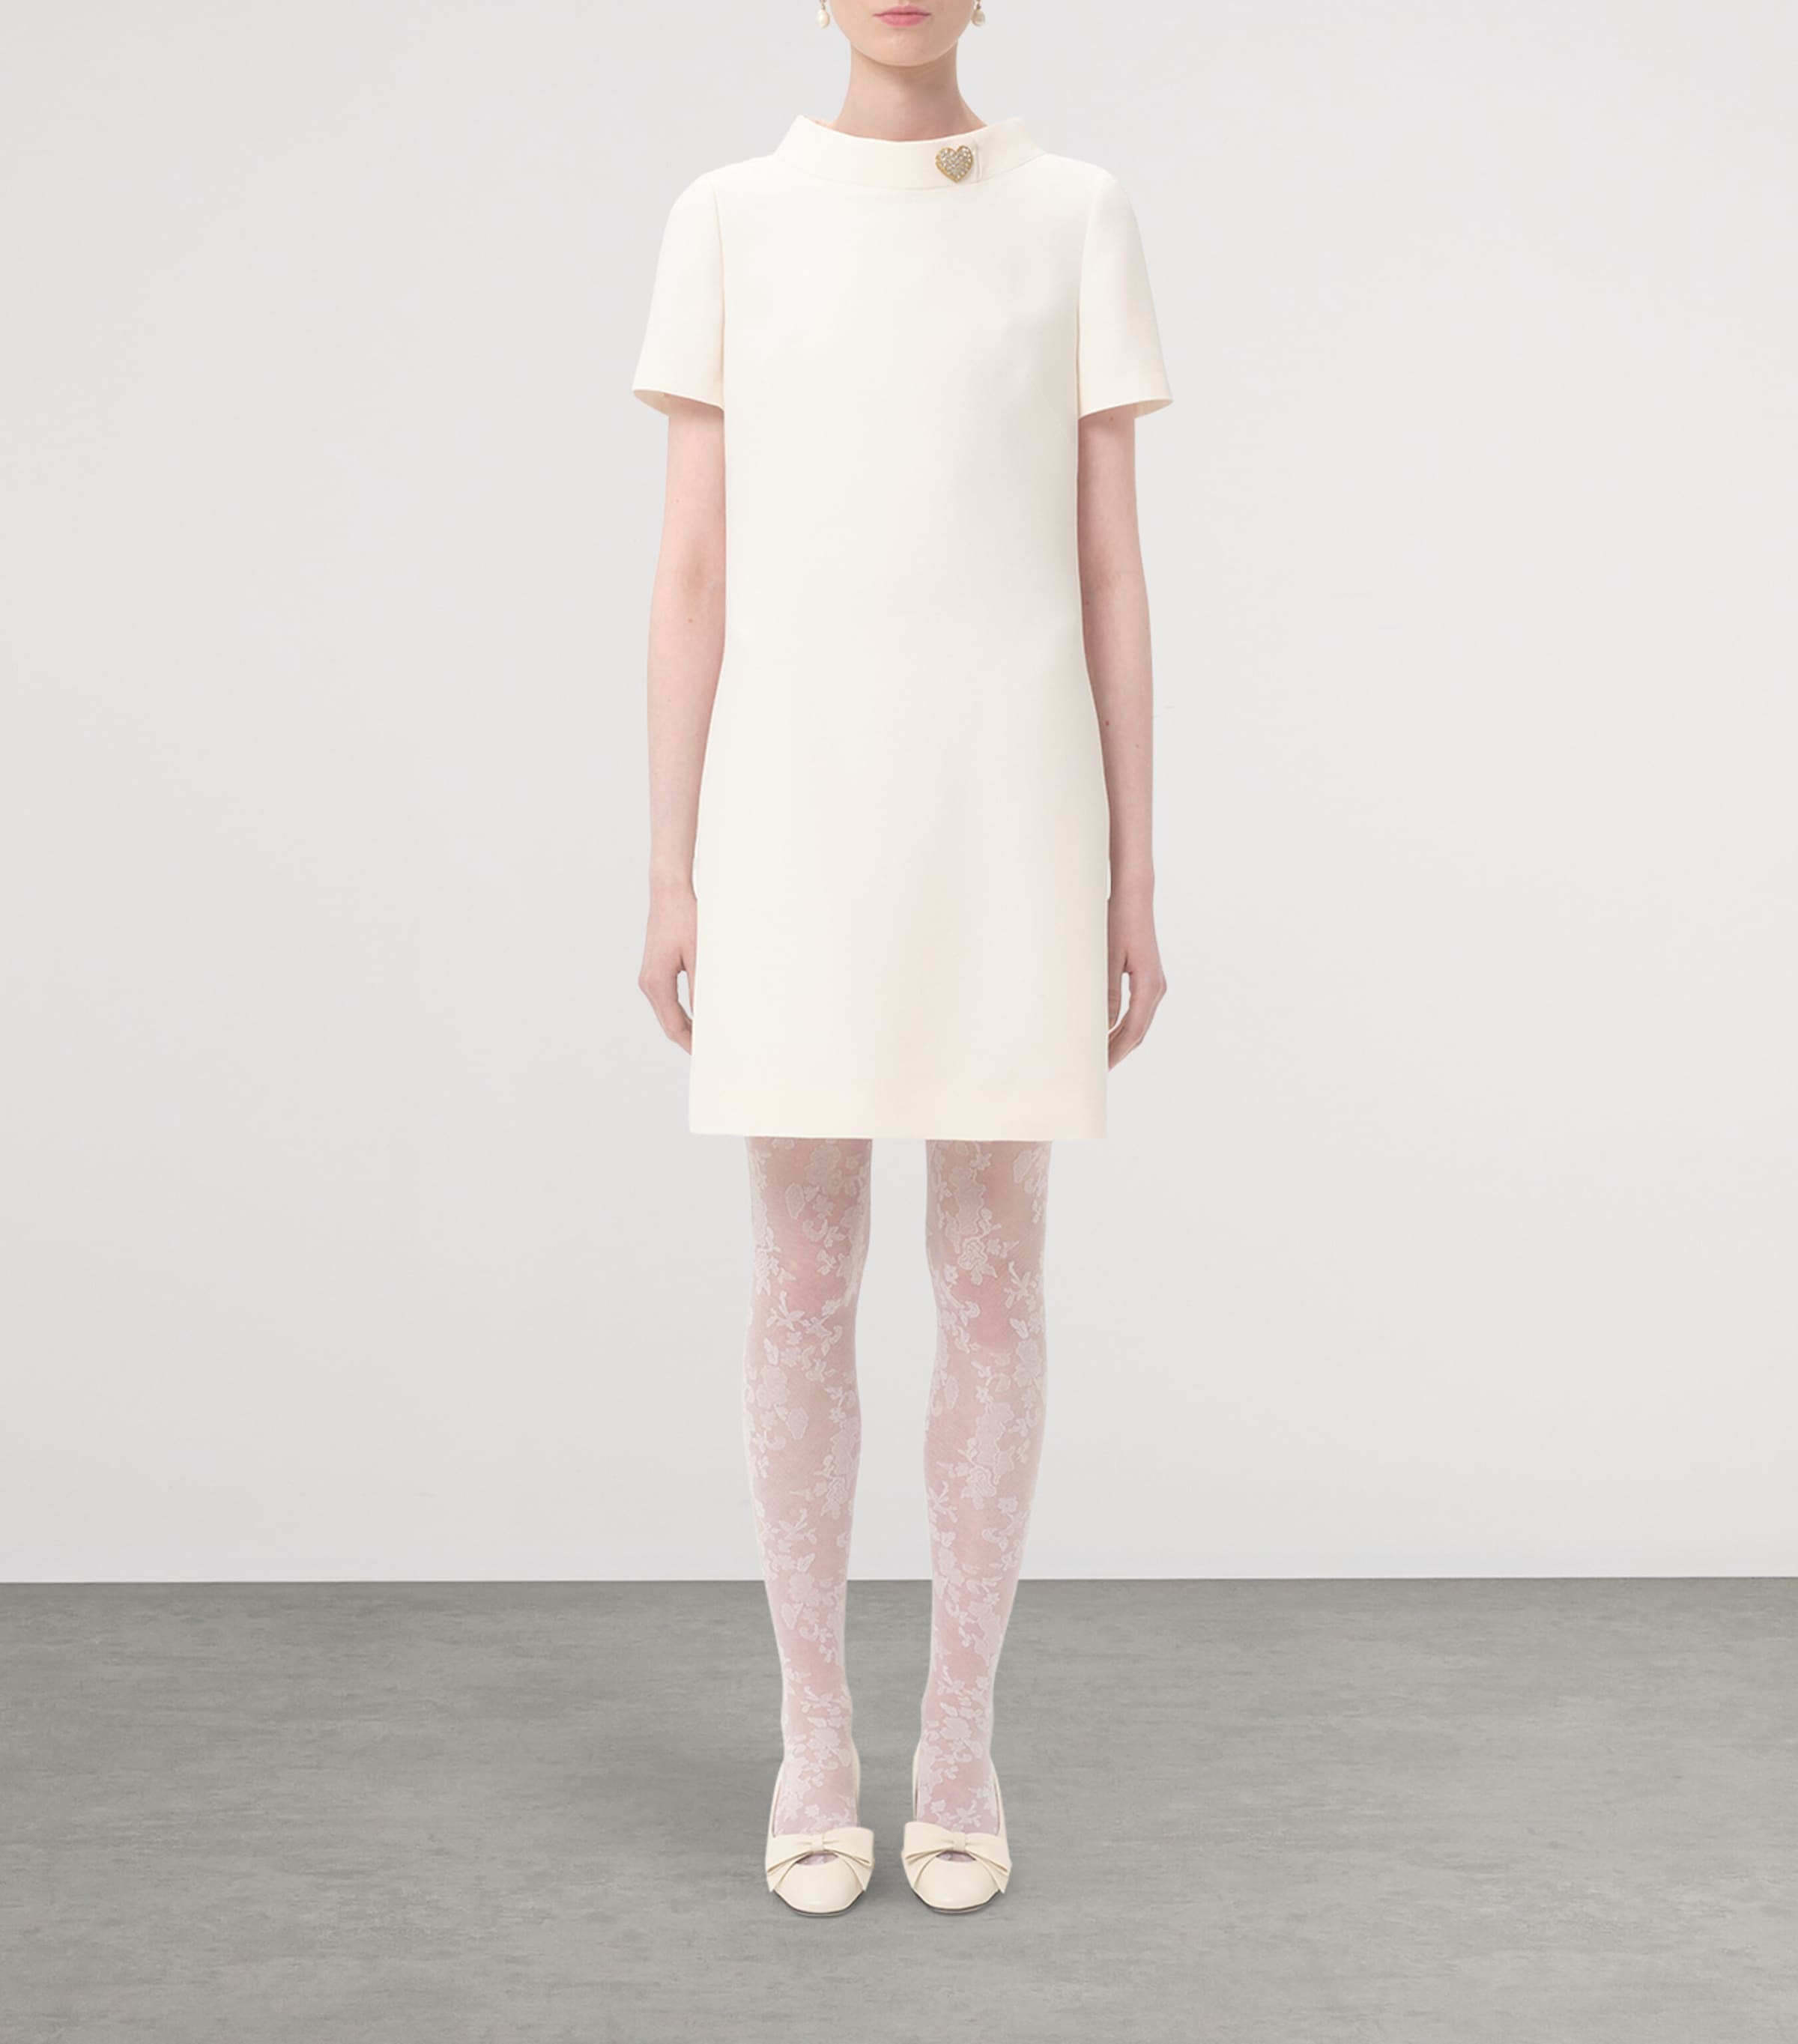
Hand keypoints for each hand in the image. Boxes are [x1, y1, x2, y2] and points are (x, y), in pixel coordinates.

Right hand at [639, 882, 696, 1051]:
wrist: (669, 893)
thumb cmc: (685, 919)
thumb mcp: (700, 956)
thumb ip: (701, 989)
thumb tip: (707, 1018)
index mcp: (656, 983)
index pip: (674, 1026)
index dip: (691, 1044)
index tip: (708, 1056)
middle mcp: (647, 983)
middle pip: (668, 1024)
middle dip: (688, 1040)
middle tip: (711, 1053)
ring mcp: (648, 978)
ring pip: (667, 1014)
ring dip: (685, 1027)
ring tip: (707, 1039)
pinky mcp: (654, 972)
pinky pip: (667, 1001)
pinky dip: (680, 1013)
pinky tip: (697, 1017)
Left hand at [1107, 884, 1165, 1067]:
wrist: (1134, 896)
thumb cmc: (1118, 921)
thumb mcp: (1107, 959)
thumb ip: (1106, 994)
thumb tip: (1101, 1027)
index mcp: (1149, 986)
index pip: (1133, 1031)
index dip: (1117, 1052)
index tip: (1101, 1068)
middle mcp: (1157, 988)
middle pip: (1138, 1032)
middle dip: (1118, 1052)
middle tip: (1096, 1069)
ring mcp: (1155, 983)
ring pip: (1138, 1023)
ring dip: (1120, 1040)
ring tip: (1099, 1055)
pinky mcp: (1148, 977)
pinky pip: (1137, 1011)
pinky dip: (1123, 1025)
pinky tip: (1107, 1032)